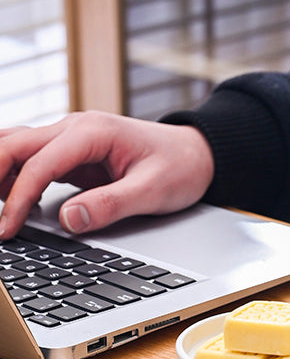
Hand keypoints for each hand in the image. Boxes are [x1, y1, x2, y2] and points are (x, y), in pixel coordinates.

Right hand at [0, 111, 213, 237]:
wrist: (200, 153)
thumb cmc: (181, 167)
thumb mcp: (154, 190)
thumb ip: (112, 204)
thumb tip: (70, 220)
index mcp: (94, 133)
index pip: (40, 163)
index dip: (19, 198)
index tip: (7, 229)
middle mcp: (76, 128)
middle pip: (14, 145)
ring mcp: (72, 139)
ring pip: (17, 148)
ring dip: (0, 174)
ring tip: (0, 213)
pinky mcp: (73, 153)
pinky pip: (33, 160)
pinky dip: (15, 177)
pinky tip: (12, 202)